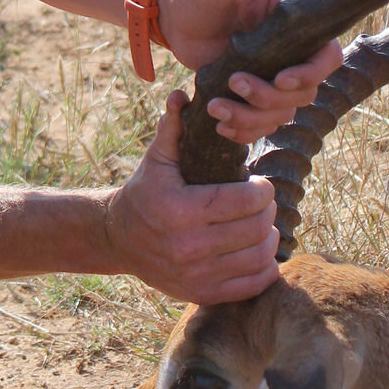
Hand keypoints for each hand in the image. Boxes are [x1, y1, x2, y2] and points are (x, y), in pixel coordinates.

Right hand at [104, 92, 279, 303]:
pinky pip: (253, 285)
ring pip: (260, 257)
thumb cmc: (145, 192)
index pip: (246, 201)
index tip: (258, 183)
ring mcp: (196, 275)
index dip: (262, 190)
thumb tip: (181, 94)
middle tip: (262, 202)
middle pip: (257, 228)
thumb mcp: (156, 158)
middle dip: (267, 211)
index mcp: (181, 209)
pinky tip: (256, 250)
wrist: (119, 239)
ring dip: (269, 237)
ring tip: (260, 224)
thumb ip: (173, 127)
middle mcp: (189, 246)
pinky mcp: (201, 294)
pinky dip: (264, 267)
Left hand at [156, 0, 342, 144]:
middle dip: (270, 98)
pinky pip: (259, 125)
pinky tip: (220, 126)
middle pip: (305, 93)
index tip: (280, 78)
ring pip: (282, 114)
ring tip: (216, 109)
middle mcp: (288, 53)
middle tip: (235, 82)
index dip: (312, 73)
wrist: (170, 8)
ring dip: (252, 119)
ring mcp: (267, 76)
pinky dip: (243, 131)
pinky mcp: (246, 94)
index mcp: (295, 24)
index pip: (327, 56)